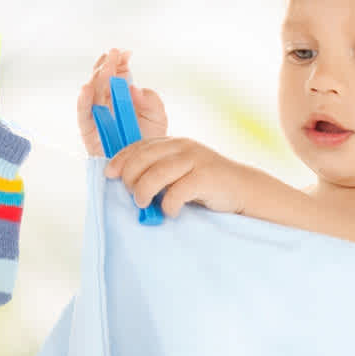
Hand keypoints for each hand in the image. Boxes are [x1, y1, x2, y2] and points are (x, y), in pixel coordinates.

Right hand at [77, 48, 167, 155]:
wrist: (145, 166)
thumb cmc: (150, 139)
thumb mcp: (158, 116)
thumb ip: (151, 100)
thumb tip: (134, 87)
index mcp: (123, 96)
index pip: (118, 74)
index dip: (119, 62)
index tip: (125, 53)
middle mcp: (108, 102)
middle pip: (103, 80)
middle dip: (108, 65)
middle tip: (114, 54)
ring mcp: (97, 115)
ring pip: (93, 92)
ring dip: (97, 78)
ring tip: (105, 68)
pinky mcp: (89, 130)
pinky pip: (84, 114)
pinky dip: (84, 101)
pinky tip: (87, 88)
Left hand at [103, 136, 254, 216]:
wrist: (244, 188)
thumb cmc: (207, 184)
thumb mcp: (181, 171)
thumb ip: (159, 170)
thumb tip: (126, 183)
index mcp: (174, 143)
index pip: (140, 146)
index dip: (121, 160)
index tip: (110, 175)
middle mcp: (183, 147)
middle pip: (143, 158)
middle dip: (131, 179)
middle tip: (134, 196)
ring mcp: (196, 160)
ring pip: (156, 174)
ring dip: (144, 192)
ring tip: (145, 205)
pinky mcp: (206, 176)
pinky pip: (177, 191)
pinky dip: (168, 205)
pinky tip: (171, 212)